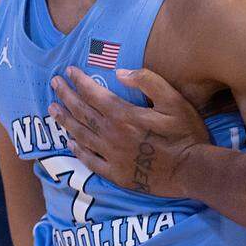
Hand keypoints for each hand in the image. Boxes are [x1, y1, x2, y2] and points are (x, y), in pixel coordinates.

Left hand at [49, 66, 208, 197]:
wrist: (193, 171)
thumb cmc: (186, 133)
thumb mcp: (174, 100)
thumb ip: (147, 81)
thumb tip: (119, 73)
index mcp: (124, 115)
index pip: (94, 94)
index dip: (79, 81)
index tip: (69, 71)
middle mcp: (112, 135)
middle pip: (82, 112)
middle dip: (66, 95)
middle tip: (54, 84)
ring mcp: (112, 156)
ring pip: (81, 135)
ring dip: (65, 120)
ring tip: (53, 109)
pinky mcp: (116, 174)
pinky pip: (90, 161)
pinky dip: (78, 151)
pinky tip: (70, 143)